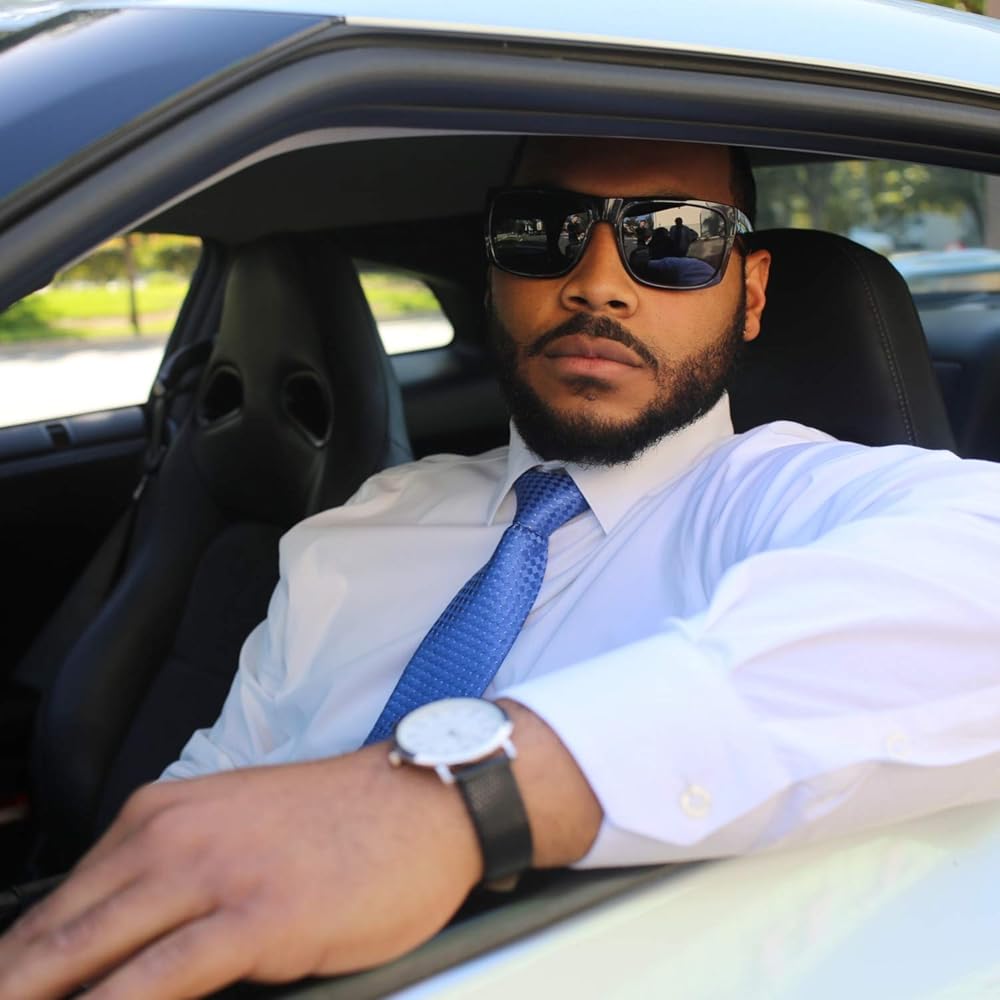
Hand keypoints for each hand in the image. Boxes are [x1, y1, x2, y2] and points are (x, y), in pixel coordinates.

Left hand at [0, 745, 480, 998]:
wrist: (421, 799)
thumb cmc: (341, 819)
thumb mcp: (237, 826)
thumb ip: (174, 873)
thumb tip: (122, 944)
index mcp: (162, 813)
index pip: (56, 906)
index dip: (17, 967)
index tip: (11, 994)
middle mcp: (170, 836)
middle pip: (53, 938)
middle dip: (14, 987)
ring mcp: (210, 875)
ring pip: (85, 959)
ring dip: (38, 999)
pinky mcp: (254, 918)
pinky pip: (154, 982)